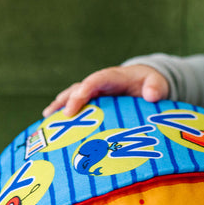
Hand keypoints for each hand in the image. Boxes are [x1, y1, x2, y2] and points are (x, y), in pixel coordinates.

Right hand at [42, 65, 169, 117]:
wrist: (147, 84)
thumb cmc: (151, 83)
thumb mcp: (156, 83)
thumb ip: (155, 88)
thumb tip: (151, 95)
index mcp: (113, 77)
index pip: (95, 80)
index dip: (84, 90)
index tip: (75, 103)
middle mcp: (99, 83)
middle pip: (79, 89)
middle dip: (67, 101)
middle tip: (59, 116)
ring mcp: (94, 93)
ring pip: (72, 97)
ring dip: (59, 107)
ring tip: (46, 120)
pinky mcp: (92, 103)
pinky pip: (76, 107)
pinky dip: (63, 115)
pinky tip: (51, 127)